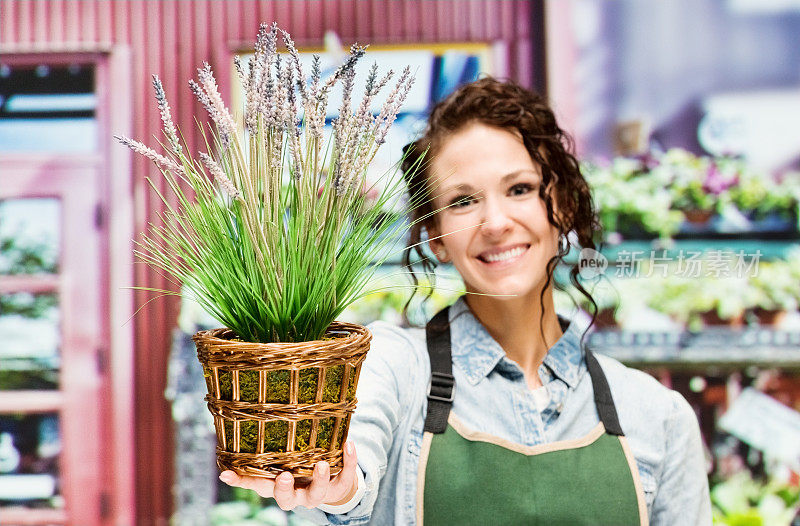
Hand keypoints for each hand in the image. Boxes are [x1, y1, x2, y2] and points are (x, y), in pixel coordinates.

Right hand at [219, 440, 358, 510]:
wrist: (332, 484)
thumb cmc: (298, 468)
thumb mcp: (279, 463)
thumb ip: (260, 457)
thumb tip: (231, 443)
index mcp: (278, 486)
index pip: (256, 486)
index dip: (242, 481)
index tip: (227, 473)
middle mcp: (296, 493)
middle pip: (286, 500)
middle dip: (284, 489)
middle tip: (284, 477)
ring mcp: (317, 492)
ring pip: (317, 493)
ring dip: (319, 479)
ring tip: (321, 464)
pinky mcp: (339, 485)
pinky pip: (346, 475)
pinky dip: (349, 460)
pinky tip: (348, 444)